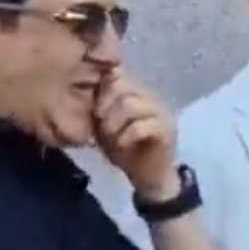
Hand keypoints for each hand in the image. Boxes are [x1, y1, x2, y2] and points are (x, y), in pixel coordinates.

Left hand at [93, 70, 180, 201]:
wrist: (147, 177)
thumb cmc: (123, 149)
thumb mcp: (104, 125)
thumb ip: (98, 107)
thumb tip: (82, 90)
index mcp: (133, 92)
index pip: (117, 73)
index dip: (102, 85)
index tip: (94, 106)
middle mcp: (149, 96)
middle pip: (122, 85)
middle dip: (105, 105)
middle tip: (100, 124)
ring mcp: (160, 112)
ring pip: (131, 104)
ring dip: (114, 123)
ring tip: (110, 137)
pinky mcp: (166, 130)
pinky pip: (141, 126)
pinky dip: (126, 136)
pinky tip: (122, 145)